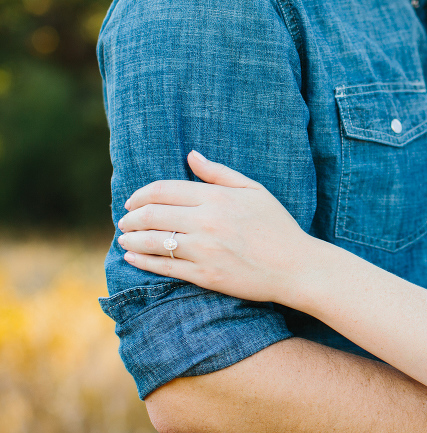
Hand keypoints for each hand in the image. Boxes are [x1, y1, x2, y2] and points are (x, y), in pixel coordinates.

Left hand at [116, 151, 312, 304]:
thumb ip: (220, 173)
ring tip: (124, 238)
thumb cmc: (278, 226)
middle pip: (152, 214)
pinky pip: (164, 267)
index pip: (164, 190)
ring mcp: (204, 250)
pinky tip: (133, 257)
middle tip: (125, 221)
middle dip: (131, 217)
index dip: (140, 195)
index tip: (131, 201)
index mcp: (218, 198)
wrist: (296, 267)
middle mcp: (207, 222)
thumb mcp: (254, 191)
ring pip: (153, 241)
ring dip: (131, 239)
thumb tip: (191, 156)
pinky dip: (142, 260)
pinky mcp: (205, 275)